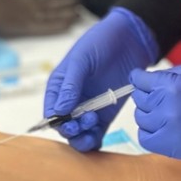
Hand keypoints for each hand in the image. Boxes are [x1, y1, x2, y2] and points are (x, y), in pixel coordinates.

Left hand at [0, 0, 79, 37]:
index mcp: (19, 3)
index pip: (43, 1)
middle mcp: (23, 12)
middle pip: (50, 10)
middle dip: (65, 7)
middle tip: (82, 5)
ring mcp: (22, 20)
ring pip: (49, 18)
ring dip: (64, 17)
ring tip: (80, 14)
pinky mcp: (19, 26)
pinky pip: (41, 26)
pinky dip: (55, 26)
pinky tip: (67, 24)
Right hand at [44, 7, 158, 151]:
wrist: (129, 39)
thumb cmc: (100, 42)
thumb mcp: (80, 59)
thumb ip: (70, 85)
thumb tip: (60, 110)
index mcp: (59, 87)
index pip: (51, 112)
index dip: (57, 122)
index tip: (69, 122)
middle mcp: (71, 101)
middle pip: (64, 127)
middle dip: (72, 129)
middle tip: (86, 120)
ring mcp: (89, 109)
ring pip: (79, 134)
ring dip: (83, 137)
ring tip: (94, 122)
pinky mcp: (105, 115)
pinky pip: (97, 134)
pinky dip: (95, 140)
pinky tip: (98, 137)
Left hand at [130, 60, 180, 159]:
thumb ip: (171, 72)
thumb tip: (150, 78)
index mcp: (172, 85)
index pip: (139, 80)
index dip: (139, 78)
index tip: (142, 79)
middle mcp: (166, 107)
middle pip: (139, 99)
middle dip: (146, 94)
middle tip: (158, 95)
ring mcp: (168, 129)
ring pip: (140, 119)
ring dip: (148, 113)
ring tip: (162, 112)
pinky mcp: (173, 147)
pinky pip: (146, 139)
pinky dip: (148, 132)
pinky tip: (159, 128)